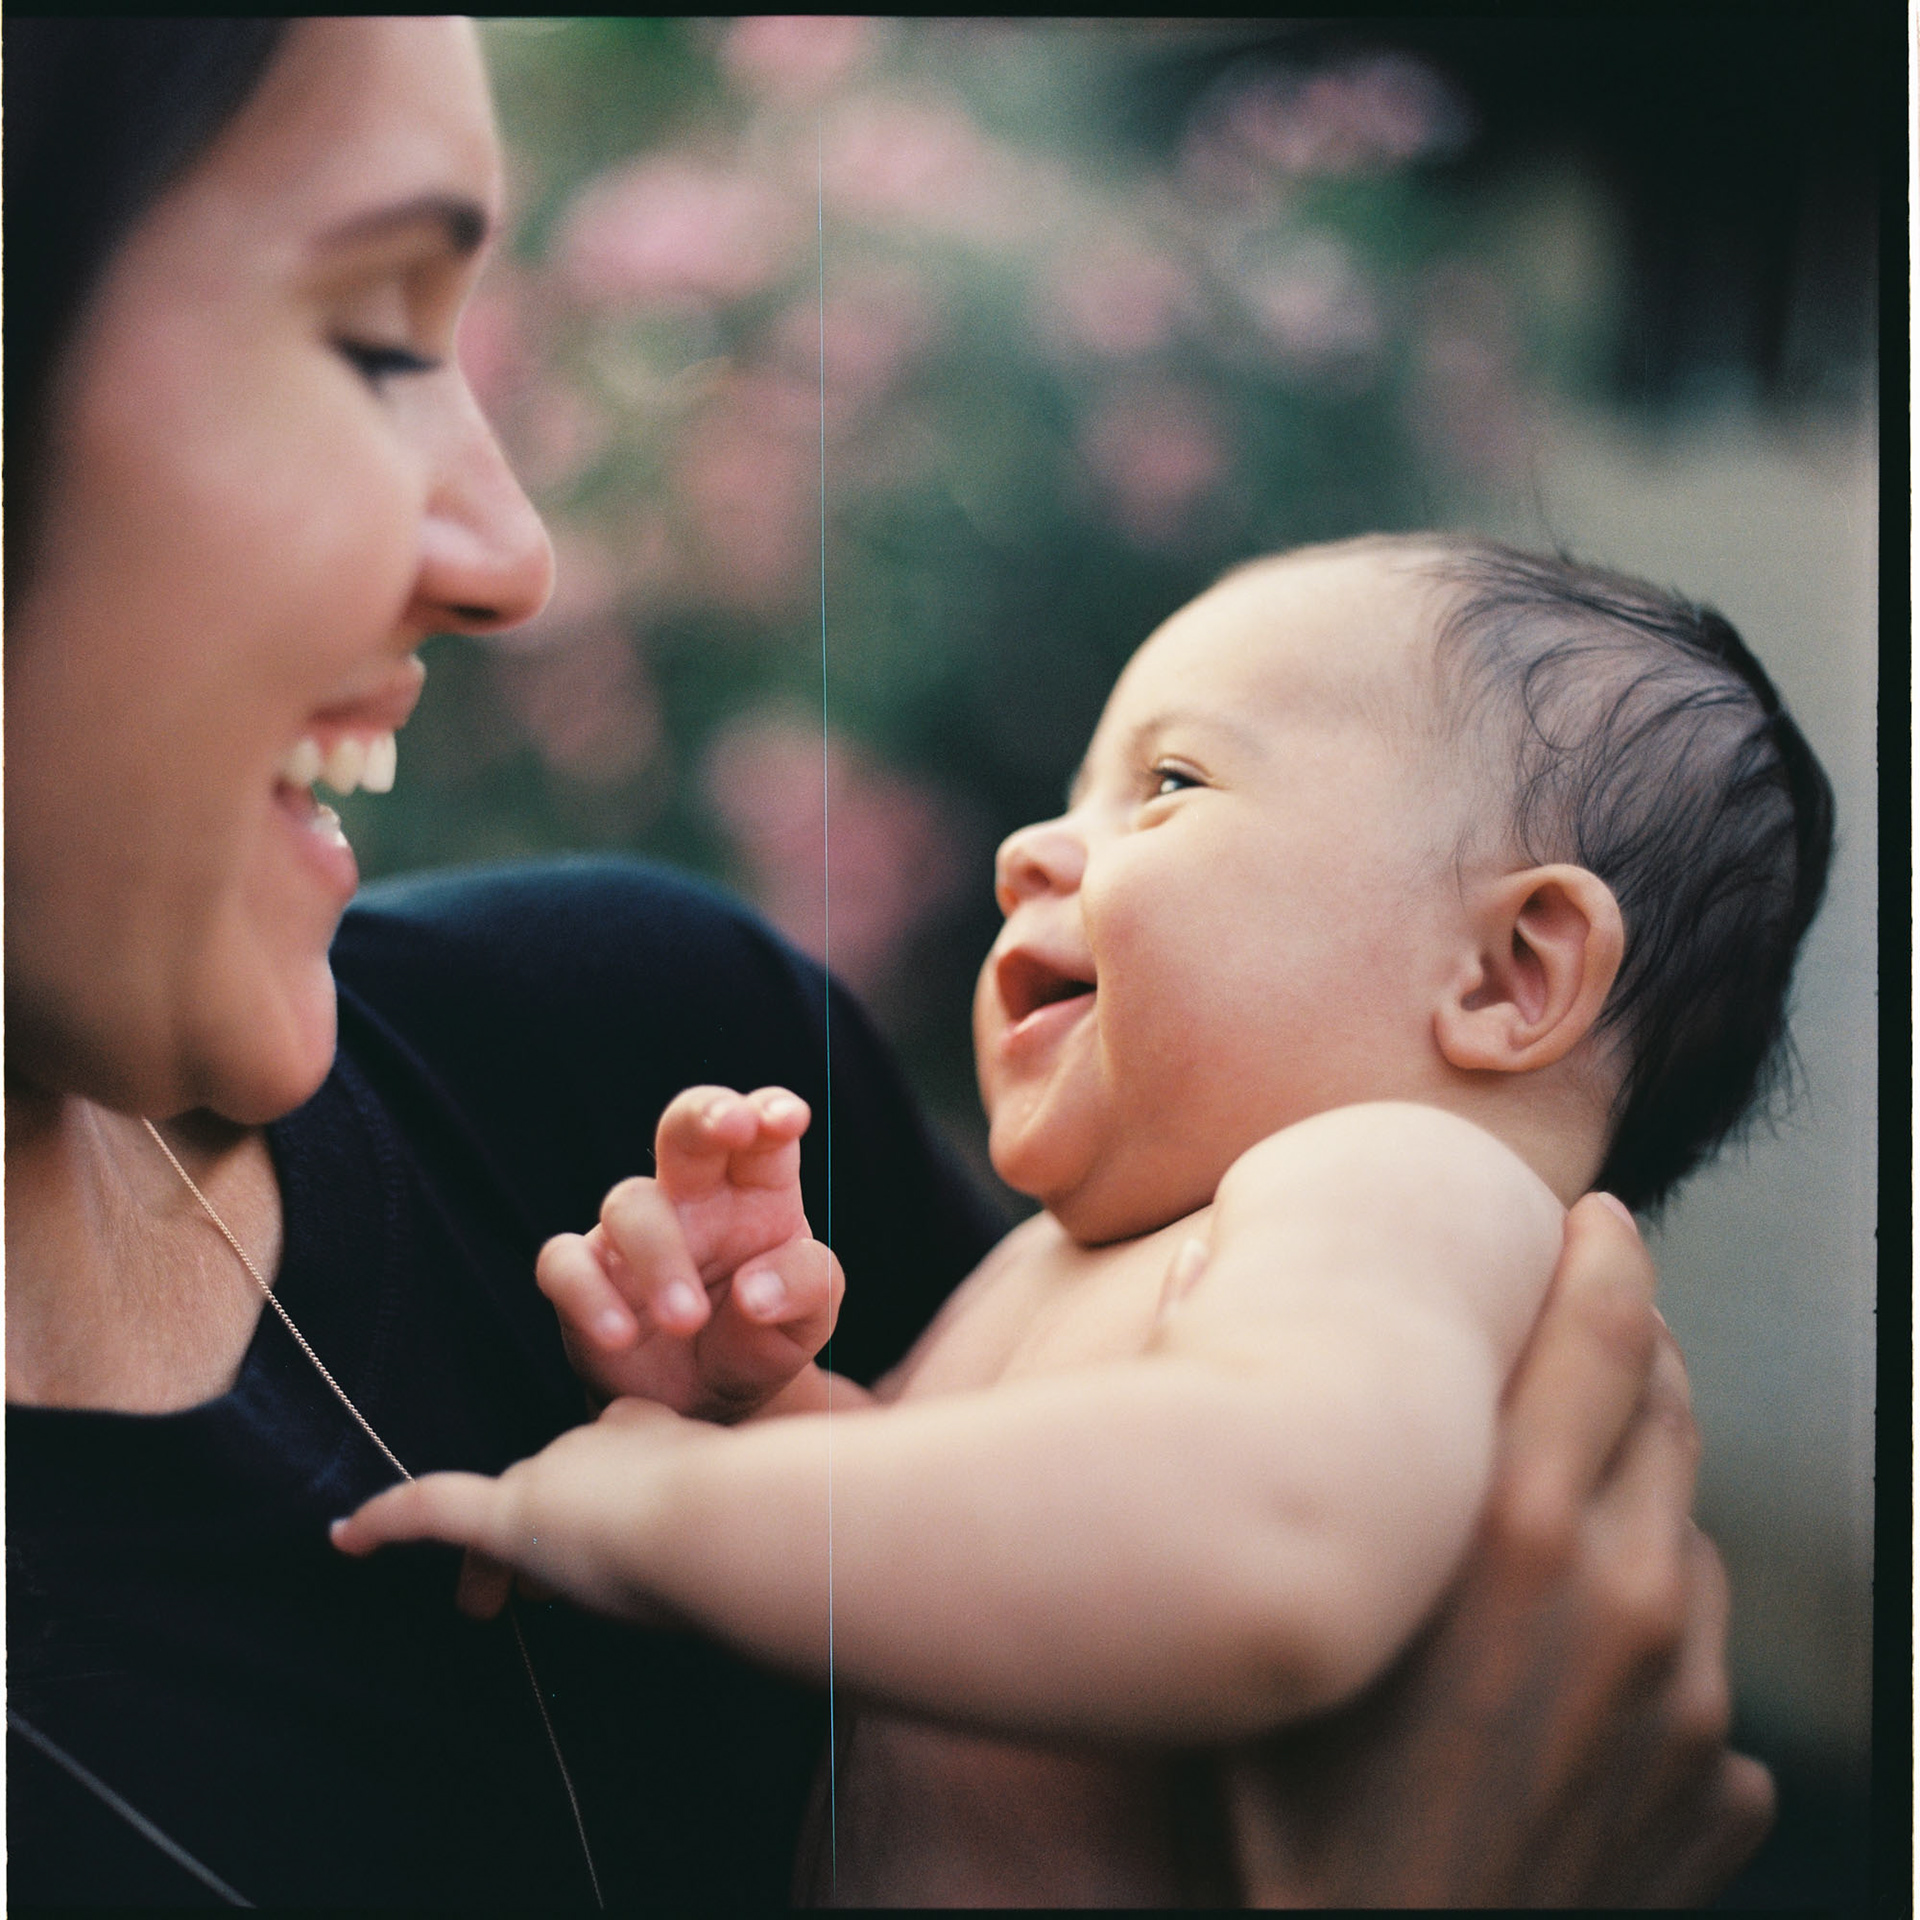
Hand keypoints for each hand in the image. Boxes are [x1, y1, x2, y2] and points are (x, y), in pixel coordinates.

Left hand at [335, 1396, 712, 1621]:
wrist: (725, 1523)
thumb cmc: (755, 1528)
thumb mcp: (748, 1513)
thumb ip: (724, 1510)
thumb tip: (728, 1551)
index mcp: (662, 1436)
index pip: (624, 1446)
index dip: (607, 1487)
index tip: (606, 1530)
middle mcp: (605, 1439)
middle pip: (561, 1480)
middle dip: (543, 1529)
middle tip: (521, 1596)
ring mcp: (559, 1469)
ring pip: (512, 1508)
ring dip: (491, 1562)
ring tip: (479, 1609)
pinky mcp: (514, 1511)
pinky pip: (434, 1509)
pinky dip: (390, 1520)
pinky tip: (349, 1536)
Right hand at [537, 1086, 842, 1420]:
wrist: (706, 1401)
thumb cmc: (762, 1338)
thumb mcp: (811, 1321)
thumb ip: (805, 1289)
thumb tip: (754, 1291)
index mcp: (756, 1190)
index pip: (763, 1136)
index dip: (772, 1112)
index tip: (788, 1119)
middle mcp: (692, 1197)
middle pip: (685, 1129)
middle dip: (705, 1114)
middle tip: (733, 1123)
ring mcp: (633, 1231)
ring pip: (630, 1204)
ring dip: (659, 1257)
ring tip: (688, 1319)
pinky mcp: (586, 1273)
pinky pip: (566, 1263)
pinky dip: (587, 1294)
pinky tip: (619, 1335)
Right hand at [1223, 1192, 1774, 1906]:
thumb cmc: (1289, 1811)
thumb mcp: (1253, 1612)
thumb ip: (1246, 1434)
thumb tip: (1206, 1270)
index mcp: (1518, 1531)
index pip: (1600, 1334)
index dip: (1606, 1258)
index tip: (1600, 1219)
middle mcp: (1622, 1594)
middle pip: (1665, 1408)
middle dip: (1633, 1343)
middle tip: (1592, 1313)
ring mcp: (1684, 1694)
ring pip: (1688, 1530)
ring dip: (1641, 1486)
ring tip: (1569, 1489)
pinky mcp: (1713, 1782)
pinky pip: (1705, 1656)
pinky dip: (1657, 1616)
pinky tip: (1583, 1641)